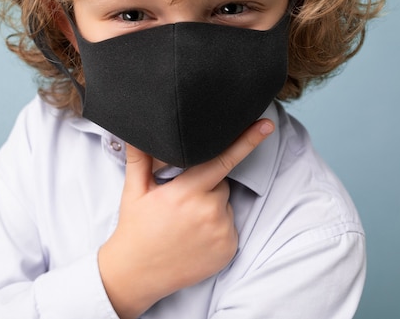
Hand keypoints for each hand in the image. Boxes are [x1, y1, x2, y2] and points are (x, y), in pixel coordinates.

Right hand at [98, 119, 274, 318]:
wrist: (137, 273)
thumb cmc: (136, 228)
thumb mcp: (133, 191)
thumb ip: (139, 159)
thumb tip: (135, 133)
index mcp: (185, 192)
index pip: (221, 159)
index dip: (245, 140)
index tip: (265, 125)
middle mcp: (208, 211)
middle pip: (220, 183)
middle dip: (205, 185)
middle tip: (180, 201)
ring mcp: (221, 232)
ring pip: (225, 204)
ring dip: (212, 206)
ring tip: (186, 222)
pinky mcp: (229, 249)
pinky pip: (230, 226)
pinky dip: (218, 227)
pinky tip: (195, 236)